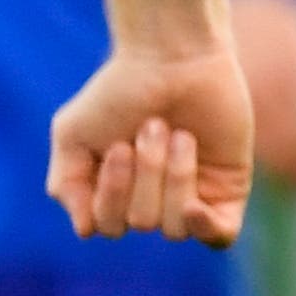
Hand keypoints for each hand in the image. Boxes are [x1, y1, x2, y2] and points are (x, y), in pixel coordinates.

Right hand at [48, 36, 254, 245]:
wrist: (174, 58)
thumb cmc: (120, 91)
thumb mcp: (73, 136)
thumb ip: (67, 186)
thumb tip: (86, 231)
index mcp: (114, 194)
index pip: (107, 227)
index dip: (111, 193)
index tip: (118, 145)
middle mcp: (151, 200)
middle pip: (140, 224)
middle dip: (144, 174)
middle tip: (152, 127)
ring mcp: (192, 197)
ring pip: (175, 227)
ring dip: (173, 177)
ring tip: (179, 135)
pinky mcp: (229, 190)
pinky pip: (218, 237)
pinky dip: (204, 228)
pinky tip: (195, 206)